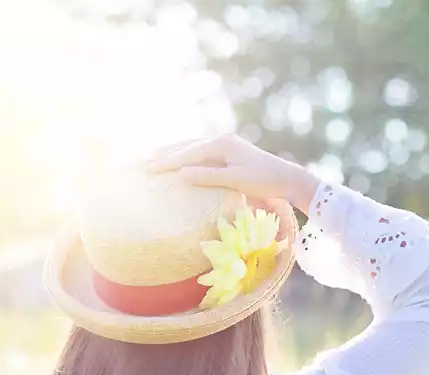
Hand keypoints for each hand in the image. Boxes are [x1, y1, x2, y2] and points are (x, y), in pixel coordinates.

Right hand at [147, 135, 319, 214]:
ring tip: (153, 158)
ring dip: (172, 153)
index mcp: (221, 144)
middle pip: (185, 146)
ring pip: (191, 147)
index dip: (165, 162)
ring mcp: (224, 144)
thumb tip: (181, 174)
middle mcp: (220, 140)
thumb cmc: (265, 181)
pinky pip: (200, 152)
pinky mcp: (228, 152)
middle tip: (141, 162)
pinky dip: (186, 156)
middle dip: (163, 154)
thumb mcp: (236, 180)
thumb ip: (209, 177)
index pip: (186, 154)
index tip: (146, 169)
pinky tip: (178, 162)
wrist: (288, 178)